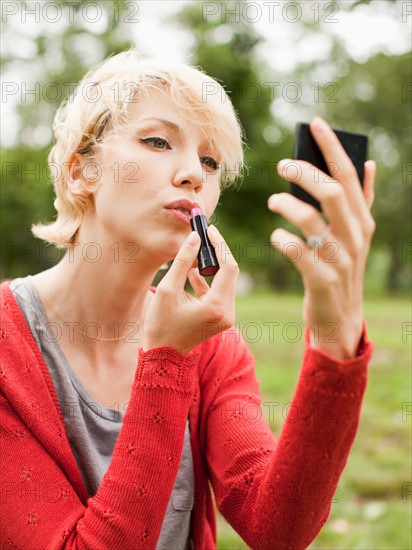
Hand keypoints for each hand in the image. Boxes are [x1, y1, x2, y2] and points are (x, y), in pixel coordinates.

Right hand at [142, 226, 238, 354]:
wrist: (162, 357)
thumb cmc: (161, 326)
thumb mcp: (168, 290)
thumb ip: (182, 262)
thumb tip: (195, 238)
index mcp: (217, 307)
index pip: (228, 267)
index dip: (220, 245)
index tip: (209, 229)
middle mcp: (227, 312)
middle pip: (230, 272)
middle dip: (217, 253)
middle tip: (204, 235)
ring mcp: (226, 317)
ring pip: (225, 281)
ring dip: (212, 265)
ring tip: (195, 250)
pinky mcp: (220, 318)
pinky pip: (218, 292)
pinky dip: (207, 280)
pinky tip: (191, 271)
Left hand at [268, 117, 375, 359]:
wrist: (340, 317)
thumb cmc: (341, 268)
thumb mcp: (356, 235)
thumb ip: (360, 201)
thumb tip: (370, 164)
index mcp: (362, 221)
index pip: (349, 176)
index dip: (331, 148)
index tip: (315, 123)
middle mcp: (355, 237)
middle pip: (330, 192)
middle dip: (304, 173)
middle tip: (282, 165)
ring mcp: (340, 259)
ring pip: (311, 220)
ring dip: (287, 205)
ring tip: (273, 201)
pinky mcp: (322, 279)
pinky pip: (297, 251)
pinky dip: (283, 239)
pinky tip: (276, 236)